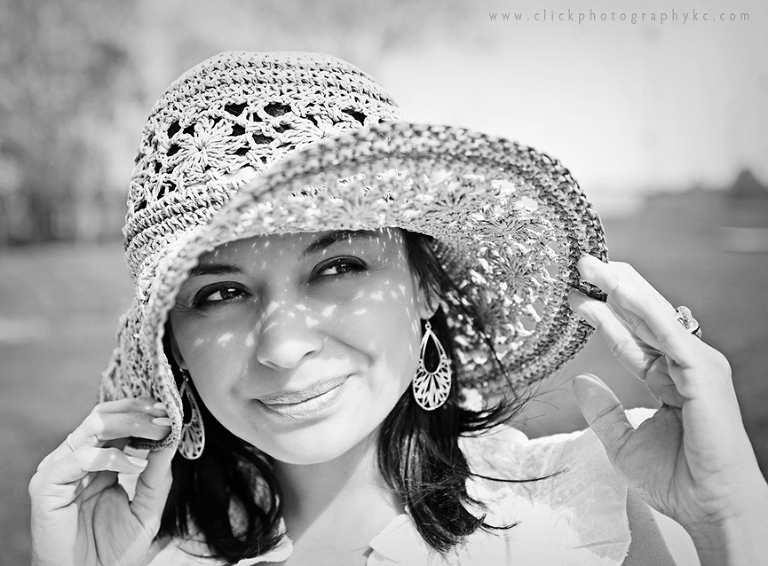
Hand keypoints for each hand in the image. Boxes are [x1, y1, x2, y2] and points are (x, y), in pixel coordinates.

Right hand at [29, 398, 173, 565]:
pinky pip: (80, 457)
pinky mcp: (46, 486)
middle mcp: (77, 460)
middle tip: (165, 417)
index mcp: (98, 461)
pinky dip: (112, 456)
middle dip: (139, 412)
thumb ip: (157, 474)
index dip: (144, 412)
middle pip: (104, 416)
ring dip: (131, 425)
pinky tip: (135, 466)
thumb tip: (171, 436)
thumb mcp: (146, 507)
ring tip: (157, 433)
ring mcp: (61, 470)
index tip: (171, 412)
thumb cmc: (114, 550)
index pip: (117, 420)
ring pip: (93, 427)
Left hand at [568, 256, 767, 562]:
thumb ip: (603, 410)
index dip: (602, 317)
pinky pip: (667, 331)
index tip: (575, 297)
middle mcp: (682, 365)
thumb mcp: (622, 442)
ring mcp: (695, 364)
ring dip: (622, 287)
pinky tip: (619, 289)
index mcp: (667, 379)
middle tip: (581, 263)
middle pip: (641, 318)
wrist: (710, 507)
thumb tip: (579, 382)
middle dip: (611, 289)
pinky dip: (642, 307)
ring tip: (592, 265)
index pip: (630, 339)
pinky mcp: (701, 369)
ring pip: (653, 316)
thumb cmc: (676, 481)